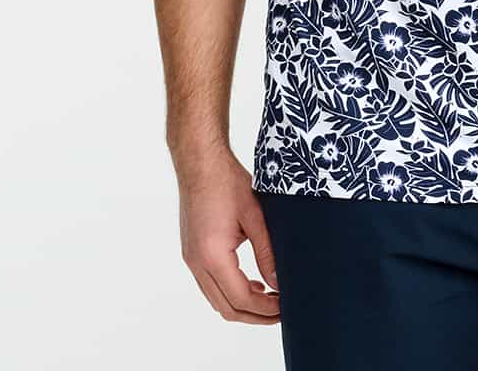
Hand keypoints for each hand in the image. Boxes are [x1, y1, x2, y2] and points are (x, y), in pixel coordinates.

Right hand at [177, 146, 280, 323]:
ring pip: (216, 300)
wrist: (199, 162)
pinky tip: (251, 282)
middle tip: (281, 310)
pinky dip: (230, 292)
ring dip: (242, 305)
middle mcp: (197, 263)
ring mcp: (191, 259)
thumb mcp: (255, 216)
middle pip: (227, 308)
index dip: (265, 310)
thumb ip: (267, 252)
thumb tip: (279, 281)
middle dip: (255, 315)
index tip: (286, 307)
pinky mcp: (192, 251)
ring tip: (270, 299)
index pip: (241, 299)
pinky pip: (210, 285)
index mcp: (212, 256)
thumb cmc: (226, 182)